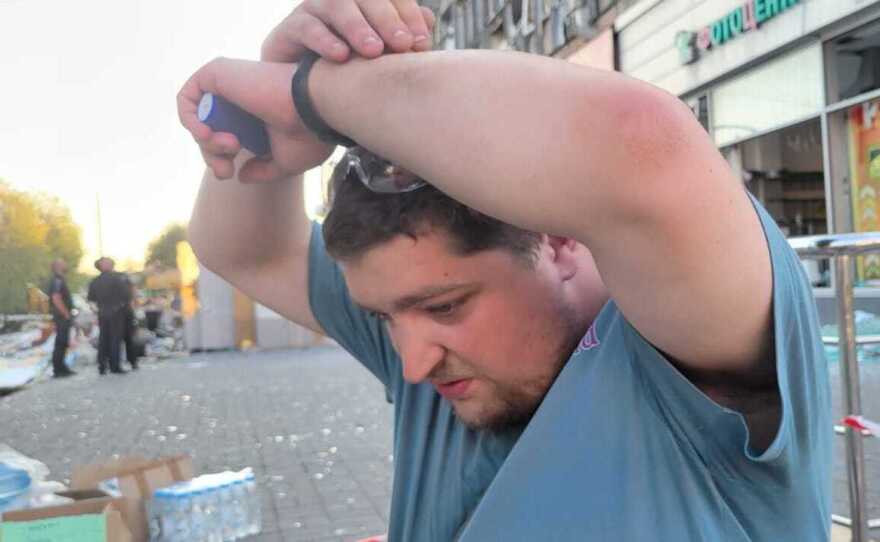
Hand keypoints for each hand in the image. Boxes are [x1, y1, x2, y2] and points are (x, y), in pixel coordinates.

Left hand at [178, 58, 332, 182]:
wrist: (317, 109)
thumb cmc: (310, 135)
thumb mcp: (285, 162)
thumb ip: (262, 170)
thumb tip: (240, 176)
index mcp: (256, 115)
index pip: (224, 135)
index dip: (218, 157)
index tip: (229, 173)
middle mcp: (241, 97)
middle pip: (208, 129)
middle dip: (210, 155)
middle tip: (225, 170)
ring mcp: (229, 83)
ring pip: (197, 117)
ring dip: (206, 141)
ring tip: (231, 145)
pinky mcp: (217, 72)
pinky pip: (187, 97)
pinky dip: (189, 119)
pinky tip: (206, 133)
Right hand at [261, 0, 435, 63]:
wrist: (305, 98)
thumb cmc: (349, 73)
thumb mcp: (380, 59)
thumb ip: (402, 38)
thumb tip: (429, 22)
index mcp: (366, 3)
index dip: (408, 15)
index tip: (422, 43)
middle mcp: (340, 1)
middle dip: (386, 19)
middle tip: (402, 45)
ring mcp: (313, 10)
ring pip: (336, 6)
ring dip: (357, 26)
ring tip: (373, 51)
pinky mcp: (289, 28)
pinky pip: (306, 27)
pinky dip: (324, 40)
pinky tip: (341, 56)